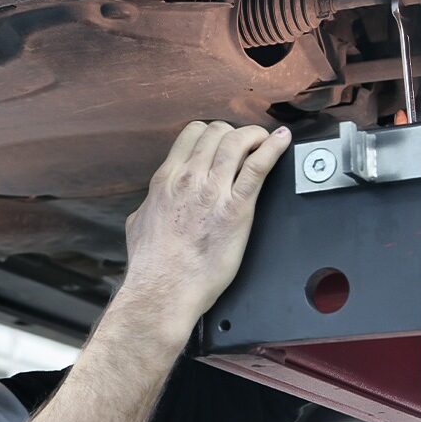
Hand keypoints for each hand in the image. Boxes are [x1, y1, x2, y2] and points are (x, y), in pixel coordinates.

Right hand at [122, 121, 290, 325]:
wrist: (164, 288)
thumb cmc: (151, 264)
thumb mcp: (138, 223)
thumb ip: (149, 204)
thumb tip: (151, 203)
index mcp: (166, 179)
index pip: (192, 134)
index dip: (211, 132)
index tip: (221, 140)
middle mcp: (189, 178)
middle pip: (217, 132)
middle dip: (234, 133)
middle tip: (245, 144)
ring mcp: (213, 191)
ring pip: (237, 142)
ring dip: (255, 135)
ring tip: (265, 139)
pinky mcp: (236, 209)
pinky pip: (258, 167)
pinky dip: (274, 148)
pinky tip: (282, 141)